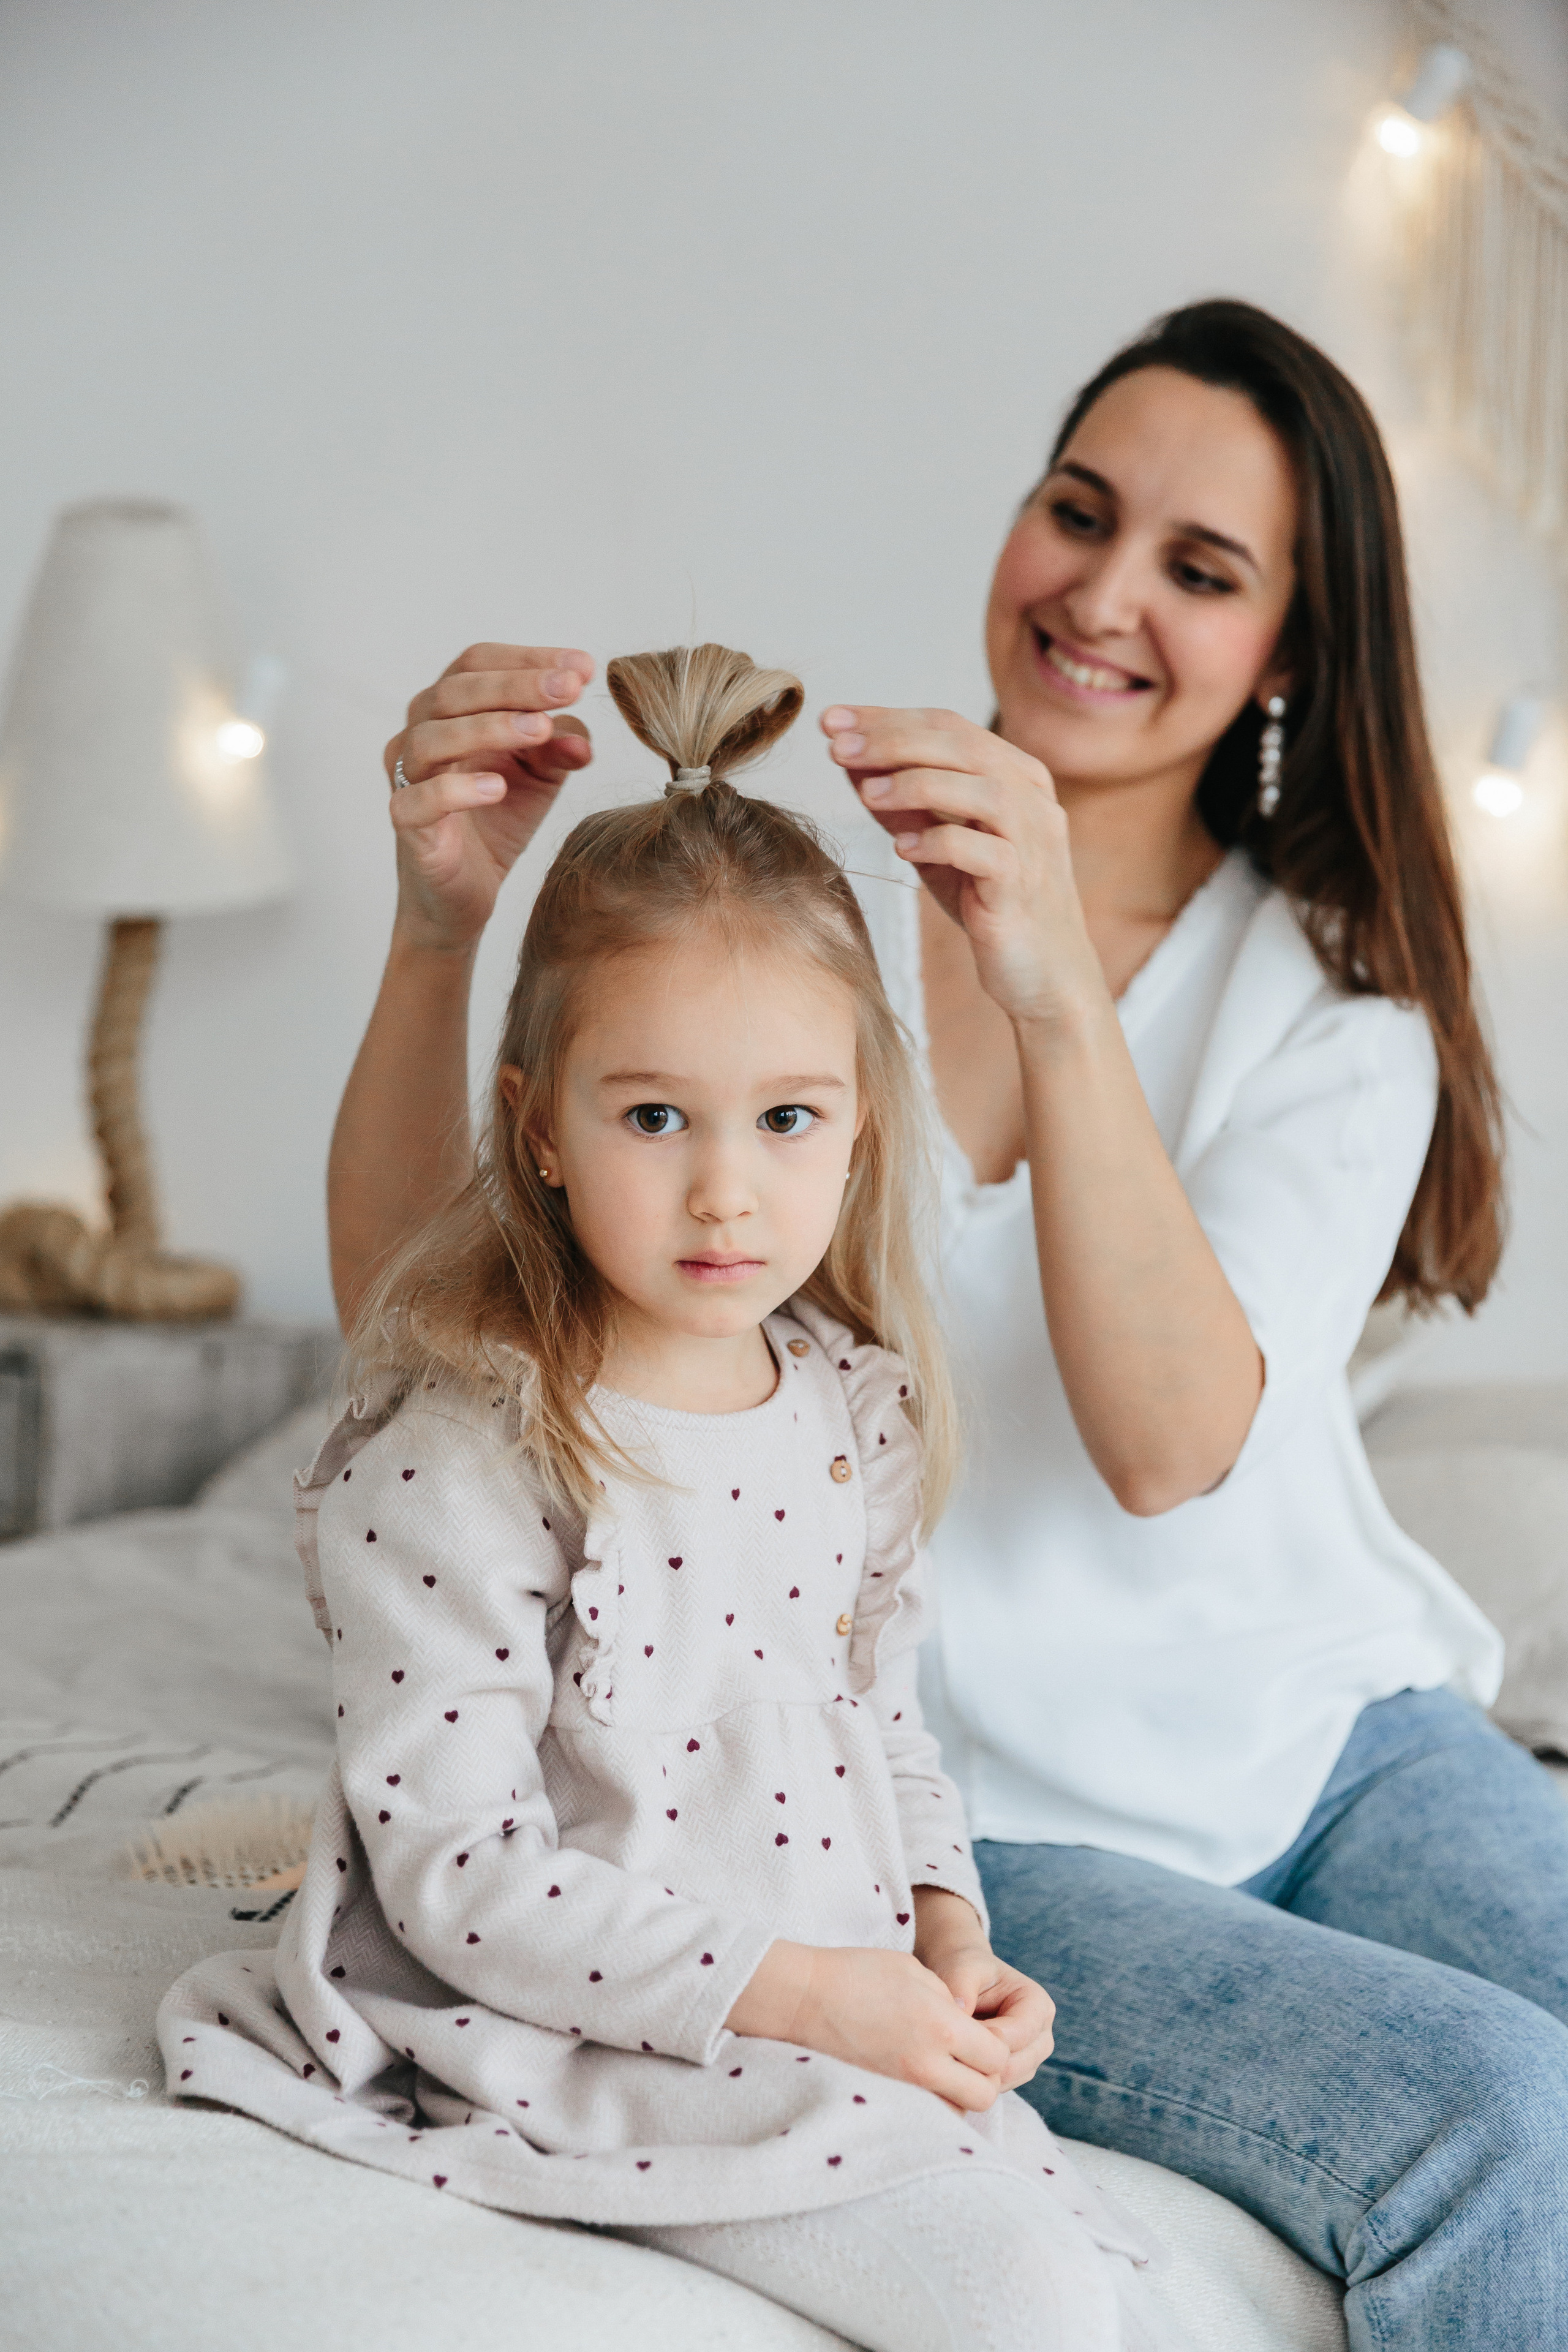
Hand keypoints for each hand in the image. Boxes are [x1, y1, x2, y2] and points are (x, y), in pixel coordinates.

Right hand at [383, 643, 595, 952]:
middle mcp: (421, 732)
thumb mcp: (542, 776)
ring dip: (490, 727)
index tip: (584, 668)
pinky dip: (456, 789)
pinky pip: (418, 799)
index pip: (480, 663)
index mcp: (451, 709)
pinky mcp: (405, 823)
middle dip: (517, 685)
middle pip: (456, 690)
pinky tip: (497, 787)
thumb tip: (581, 740)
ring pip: (433, 737)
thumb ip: (561, 747)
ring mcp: (407, 777)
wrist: (465, 894)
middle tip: (568, 689)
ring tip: (540, 730)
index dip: (529, 659)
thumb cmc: (497, 820)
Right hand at [726, 1937, 1011, 2112]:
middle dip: (985, 2075)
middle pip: (984, 2093)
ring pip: (957, 2111)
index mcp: (941, 2025)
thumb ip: (949, 2000)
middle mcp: (926, 2063)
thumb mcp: (913, 1970)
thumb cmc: (856, 1973)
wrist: (802, 1998)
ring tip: (945, 2067)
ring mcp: (903, 2087)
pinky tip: (921, 2078)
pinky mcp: (884, 2098)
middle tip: (970, 2055)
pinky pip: (927, 2113)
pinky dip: (933, 2102)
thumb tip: (967, 2025)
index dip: (998, 2044)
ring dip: (960, 2093)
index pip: (997, 2056)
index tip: (984, 2033)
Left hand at [821, 703, 1103, 1029]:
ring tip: (866, 793)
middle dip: (892, 739)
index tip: (830, 720)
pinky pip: (983, 850)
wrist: (1042, 974)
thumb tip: (850, 761)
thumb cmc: (987, 902)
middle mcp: (1032, 798)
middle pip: (961, 744)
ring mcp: (1033, 840)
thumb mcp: (937, 844)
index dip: (887, 718)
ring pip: (979, 788)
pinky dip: (938, 841)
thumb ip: (903, 803)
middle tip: (836, 746)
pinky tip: (902, 848)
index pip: (947, 726)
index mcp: (1015, 775)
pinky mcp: (1023, 884)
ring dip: (916, 783)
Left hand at [912, 1889, 1055, 2092]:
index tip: (950, 2032)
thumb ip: (962, 1985)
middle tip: (944, 2049)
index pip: (1015, 2037)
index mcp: (1038, 2006)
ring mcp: (1030, 2059)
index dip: (980, 2039)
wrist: (961, 1978)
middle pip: (1013, 2066)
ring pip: (1004, 2082)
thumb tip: (960, 2011)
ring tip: (947, 2053)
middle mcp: (1041, 2036)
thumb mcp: (962, 1967)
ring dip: (974, 2072)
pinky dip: (973, 2080)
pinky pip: (995, 2089)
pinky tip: (952, 2064)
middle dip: (977, 2060)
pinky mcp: (1014, 2074)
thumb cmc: (964, 1968)